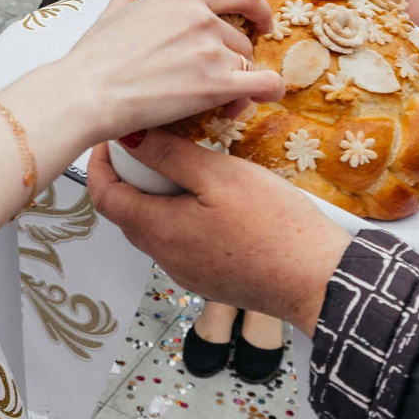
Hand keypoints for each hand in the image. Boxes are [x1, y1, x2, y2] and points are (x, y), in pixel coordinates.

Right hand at [49, 0, 280, 133]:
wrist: (87, 93)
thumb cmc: (94, 60)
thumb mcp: (111, 15)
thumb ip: (128, 4)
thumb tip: (128, 1)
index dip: (256, 9)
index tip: (259, 22)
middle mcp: (201, 18)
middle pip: (240, 40)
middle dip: (234, 63)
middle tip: (219, 84)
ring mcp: (210, 50)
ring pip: (246, 66)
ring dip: (239, 84)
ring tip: (221, 103)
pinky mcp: (215, 84)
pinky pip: (263, 84)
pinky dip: (269, 90)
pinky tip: (265, 97)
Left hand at [91, 130, 350, 334]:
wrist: (318, 280)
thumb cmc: (275, 228)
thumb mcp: (220, 176)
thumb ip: (169, 156)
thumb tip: (129, 138)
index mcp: (159, 232)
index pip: (105, 197)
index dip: (100, 165)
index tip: (112, 140)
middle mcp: (166, 258)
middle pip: (128, 212)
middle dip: (132, 176)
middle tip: (155, 145)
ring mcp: (188, 271)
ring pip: (157, 227)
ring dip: (159, 196)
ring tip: (189, 166)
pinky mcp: (211, 277)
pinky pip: (182, 241)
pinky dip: (183, 215)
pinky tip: (213, 198)